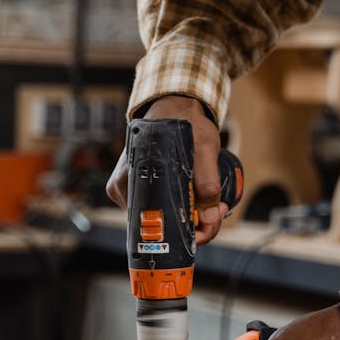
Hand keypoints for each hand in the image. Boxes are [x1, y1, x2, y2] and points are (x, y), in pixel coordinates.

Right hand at [105, 95, 228, 244]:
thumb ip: (207, 182)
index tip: (206, 228)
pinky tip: (196, 202)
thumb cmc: (183, 123)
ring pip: (159, 217)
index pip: (152, 224)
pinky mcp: (136, 188)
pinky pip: (158, 207)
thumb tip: (209, 216)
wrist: (173, 105)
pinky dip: (178, 209)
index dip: (183, 234)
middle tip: (215, 214)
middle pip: (157, 225)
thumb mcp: (203, 148)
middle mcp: (123, 187)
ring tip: (210, 206)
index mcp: (131, 179)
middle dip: (191, 226)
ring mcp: (127, 188)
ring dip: (187, 217)